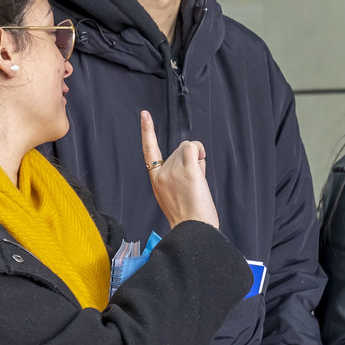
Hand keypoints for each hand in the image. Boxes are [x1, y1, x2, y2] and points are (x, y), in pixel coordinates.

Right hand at [141, 109, 217, 228]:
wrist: (193, 229)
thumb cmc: (189, 217)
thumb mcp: (174, 194)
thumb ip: (178, 173)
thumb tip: (193, 157)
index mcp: (156, 180)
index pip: (149, 150)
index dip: (147, 131)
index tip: (145, 115)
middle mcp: (161, 173)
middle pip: (179, 148)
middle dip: (190, 160)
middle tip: (193, 183)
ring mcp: (173, 171)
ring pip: (188, 148)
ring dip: (197, 159)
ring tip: (197, 183)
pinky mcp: (186, 170)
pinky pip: (194, 148)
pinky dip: (199, 151)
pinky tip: (200, 165)